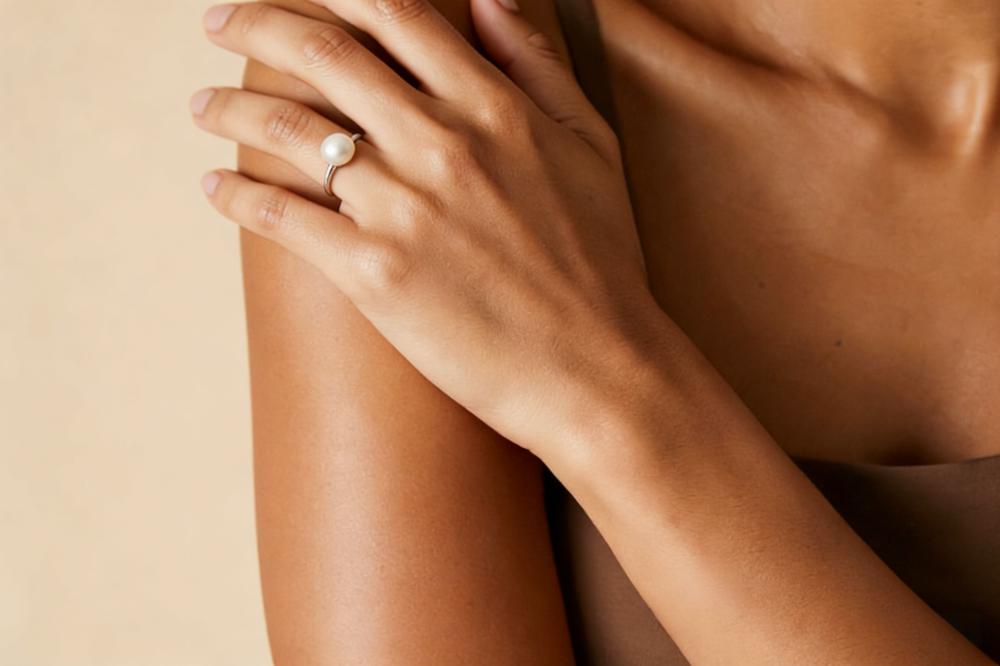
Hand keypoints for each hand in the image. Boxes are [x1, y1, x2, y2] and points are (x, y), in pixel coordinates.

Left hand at [192, 0, 661, 459]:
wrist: (597, 369)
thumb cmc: (601, 261)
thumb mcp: (591, 146)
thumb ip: (537, 65)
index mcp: (493, 108)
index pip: (395, 14)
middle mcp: (441, 144)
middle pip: (324, 53)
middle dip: (255, 24)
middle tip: (217, 21)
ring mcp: (404, 208)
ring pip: (289, 130)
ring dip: (229, 108)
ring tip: (200, 105)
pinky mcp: (374, 275)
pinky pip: (282, 218)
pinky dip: (235, 196)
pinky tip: (211, 188)